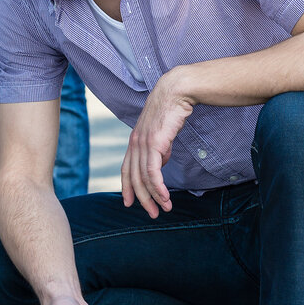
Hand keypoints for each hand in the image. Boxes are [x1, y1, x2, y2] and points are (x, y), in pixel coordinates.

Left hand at [121, 71, 193, 217]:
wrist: (177, 91)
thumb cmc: (172, 110)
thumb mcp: (162, 132)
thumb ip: (160, 147)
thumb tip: (162, 161)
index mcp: (135, 140)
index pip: (126, 168)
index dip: (127, 187)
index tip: (129, 203)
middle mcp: (135, 143)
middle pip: (133, 178)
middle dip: (142, 198)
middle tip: (152, 213)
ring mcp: (142, 143)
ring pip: (143, 178)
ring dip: (154, 197)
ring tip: (165, 209)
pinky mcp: (154, 143)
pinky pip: (153, 172)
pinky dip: (158, 187)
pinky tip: (165, 197)